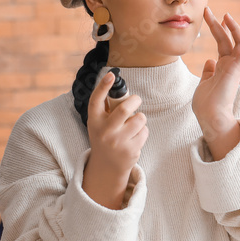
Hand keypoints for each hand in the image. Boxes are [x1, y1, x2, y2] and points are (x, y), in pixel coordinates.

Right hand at [82, 70, 147, 207]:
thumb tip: (117, 82)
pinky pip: (145, 132)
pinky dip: (143, 131)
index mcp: (94, 121)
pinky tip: (135, 137)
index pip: (96, 100)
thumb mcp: (99, 123)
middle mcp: (104, 132)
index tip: (111, 75)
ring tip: (134, 123)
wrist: (107, 166)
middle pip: (124, 108)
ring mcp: (118, 142)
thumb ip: (106, 107)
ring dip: (140, 118)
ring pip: (139, 119)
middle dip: (135, 100)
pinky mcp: (131, 150)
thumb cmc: (105, 136)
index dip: (103, 86)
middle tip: (136, 100)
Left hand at [192, 7, 239, 137]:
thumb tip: (209, 61)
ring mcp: (234, 67)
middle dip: (220, 24)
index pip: (222, 43)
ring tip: (225, 15)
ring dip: (233, 28)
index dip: (216, 29)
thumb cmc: (206, 104)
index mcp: (223, 67)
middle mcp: (230, 65)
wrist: (209, 117)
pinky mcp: (237, 71)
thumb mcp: (204, 83)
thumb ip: (208, 72)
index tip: (208, 17)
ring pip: (239, 43)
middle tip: (210, 10)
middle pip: (228, 39)